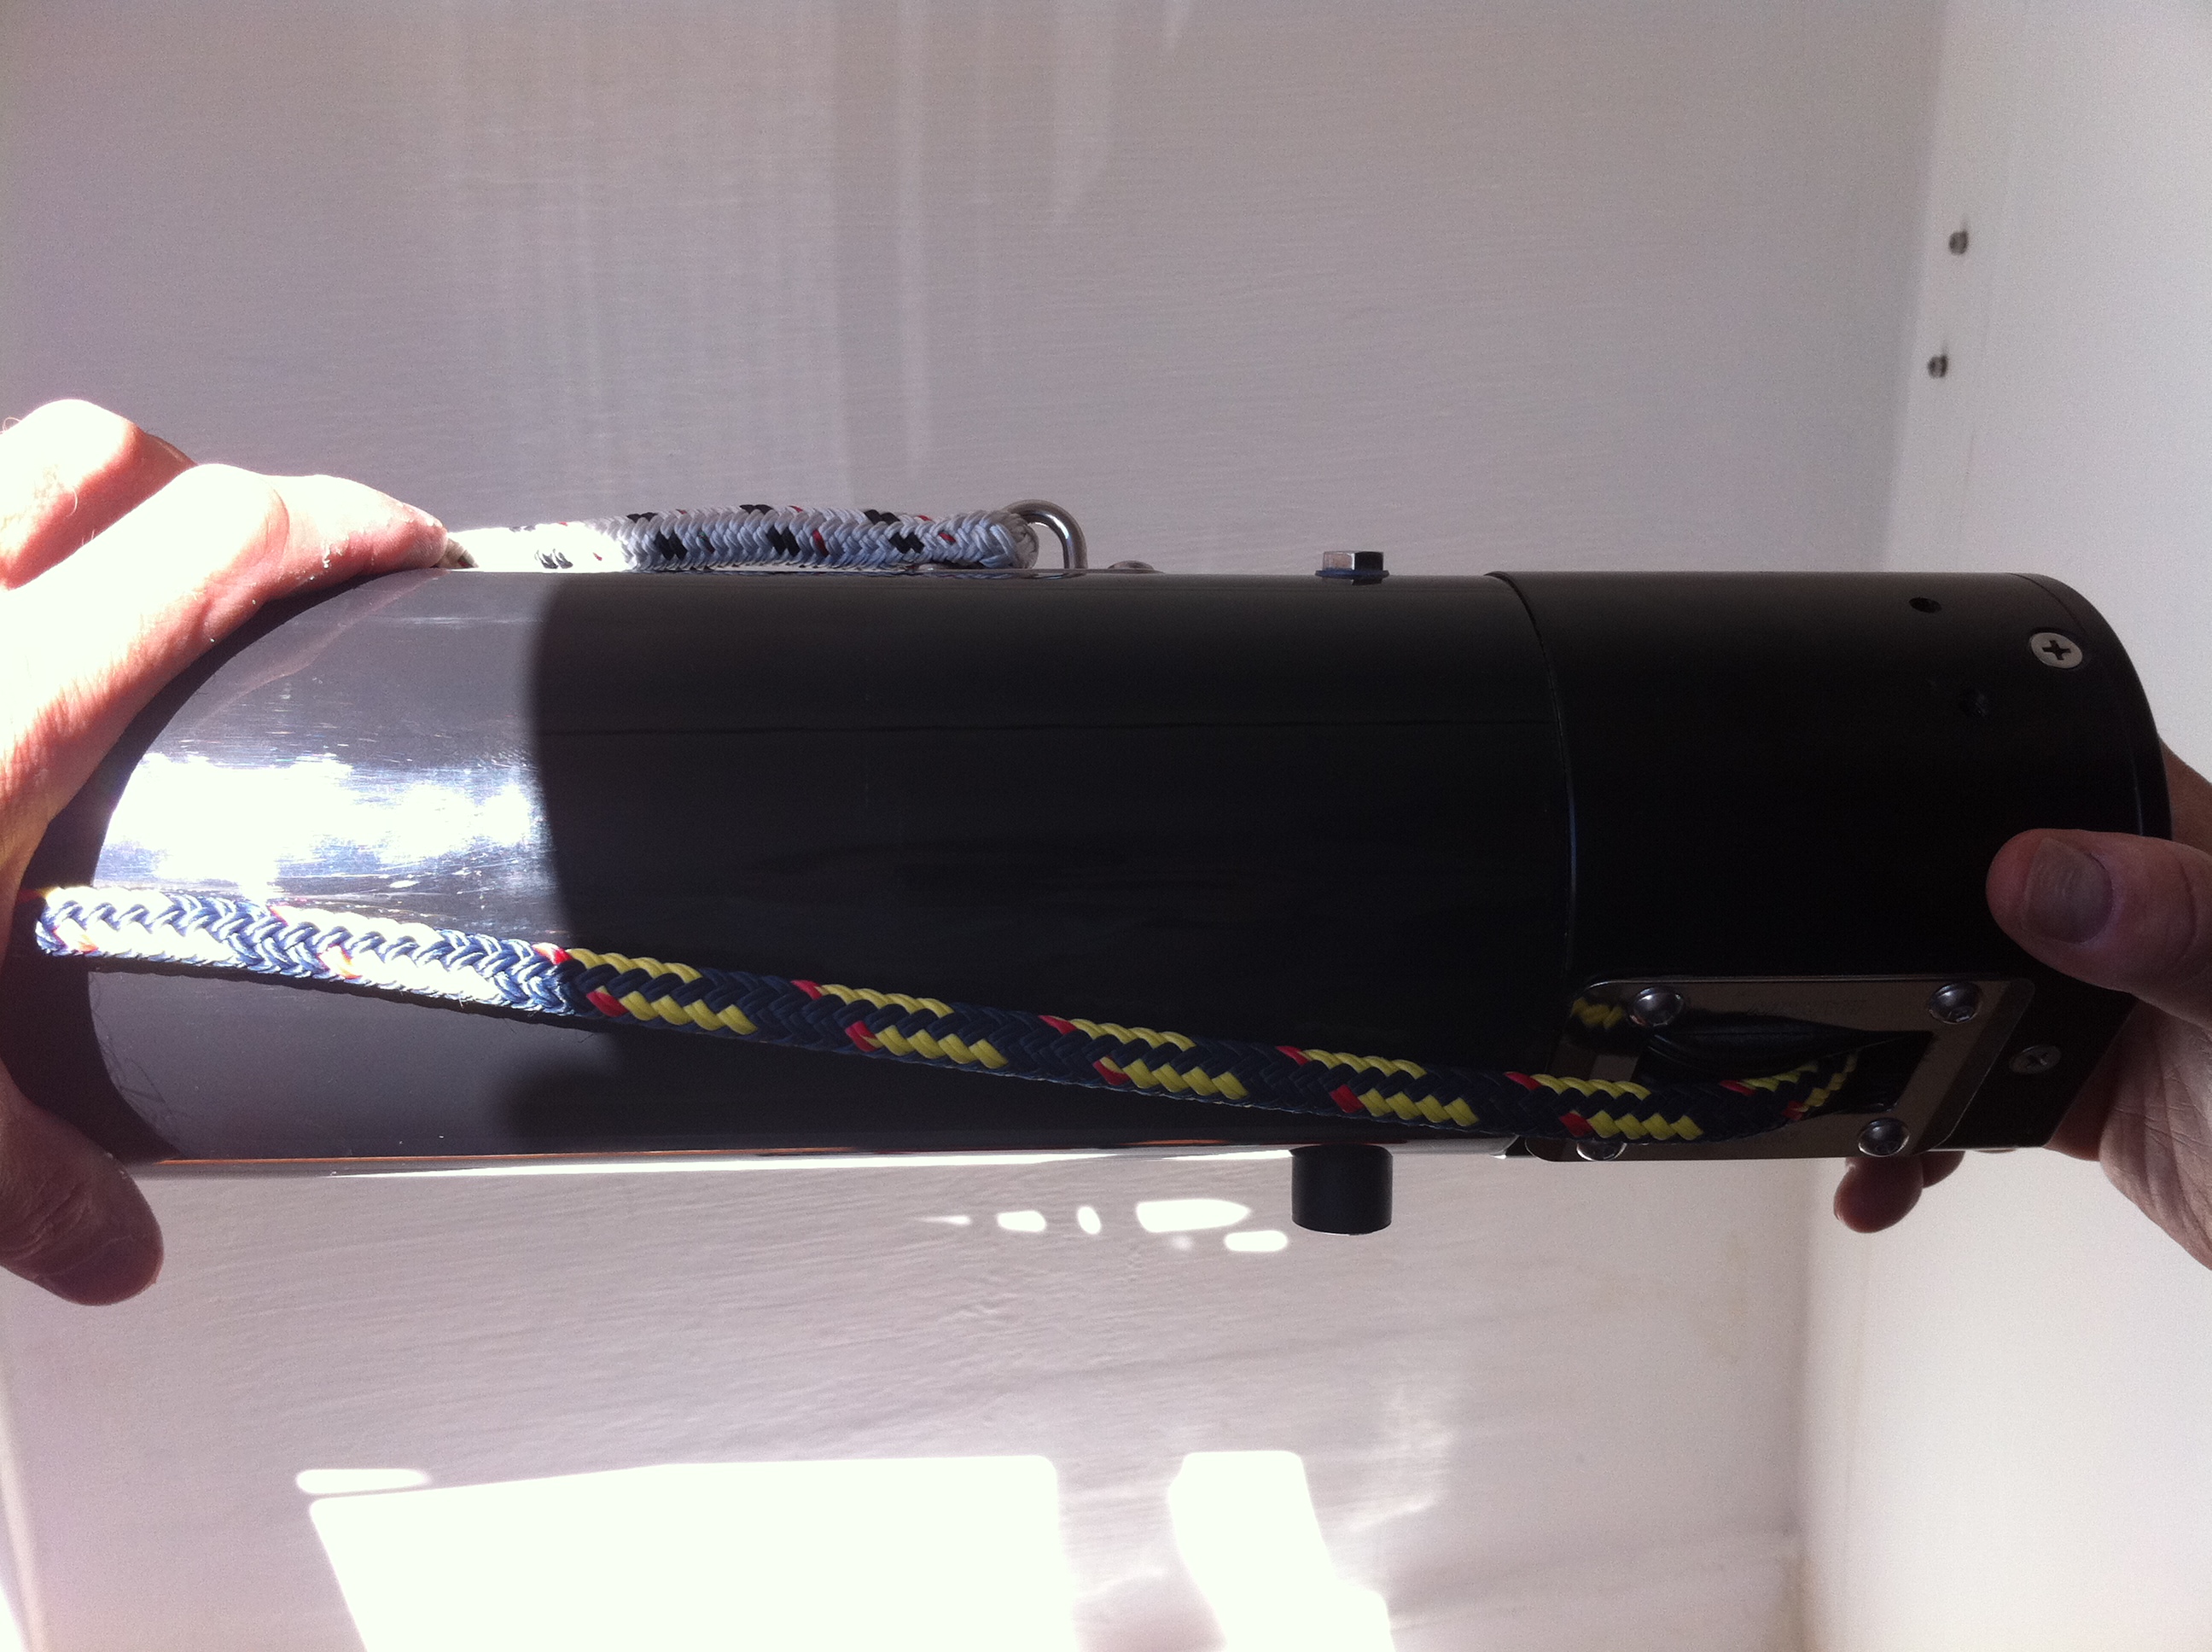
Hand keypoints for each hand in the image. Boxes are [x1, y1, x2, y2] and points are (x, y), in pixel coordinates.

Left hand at [0, 400, 446, 1301]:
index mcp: (6, 712)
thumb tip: (112, 1252)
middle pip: (104, 456)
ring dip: (65, 509)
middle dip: (212, 490)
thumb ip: (25, 1188)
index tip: (408, 552)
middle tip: (264, 583)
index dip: (344, 523)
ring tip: (104, 608)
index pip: (222, 541)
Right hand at [1836, 747, 2211, 1267]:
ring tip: (1834, 1109)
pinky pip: (1966, 1099)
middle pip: (1957, 892)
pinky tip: (1886, 1180)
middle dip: (1873, 944)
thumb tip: (2037, 871)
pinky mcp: (2082, 1092)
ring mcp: (2100, 1004)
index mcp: (2178, 846)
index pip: (2037, 769)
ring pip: (1946, 1002)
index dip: (1936, 776)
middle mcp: (2129, 912)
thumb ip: (2177, 926)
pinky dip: (1914, 1141)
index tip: (1840, 829)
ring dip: (1879, 1056)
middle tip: (1813, 994)